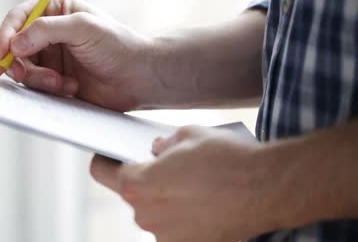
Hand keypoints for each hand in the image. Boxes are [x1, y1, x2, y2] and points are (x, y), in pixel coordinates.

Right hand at [0, 0, 154, 111]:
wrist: (140, 78)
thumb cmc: (118, 45)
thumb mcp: (83, 28)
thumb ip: (46, 30)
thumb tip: (16, 43)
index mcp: (55, 10)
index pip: (18, 18)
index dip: (6, 34)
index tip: (2, 53)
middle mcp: (49, 33)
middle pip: (15, 47)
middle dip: (20, 63)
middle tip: (26, 75)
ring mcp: (51, 58)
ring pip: (23, 70)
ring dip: (38, 79)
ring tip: (63, 83)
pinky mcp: (55, 80)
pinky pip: (36, 87)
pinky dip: (48, 90)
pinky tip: (71, 88)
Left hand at [90, 125, 269, 241]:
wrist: (266, 189)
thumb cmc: (226, 159)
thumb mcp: (188, 136)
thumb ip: (163, 144)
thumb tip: (157, 151)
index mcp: (137, 185)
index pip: (101, 172)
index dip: (105, 160)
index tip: (111, 156)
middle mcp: (145, 216)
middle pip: (132, 194)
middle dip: (145, 180)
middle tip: (168, 167)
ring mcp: (166, 236)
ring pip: (155, 212)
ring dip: (166, 200)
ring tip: (193, 185)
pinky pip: (175, 227)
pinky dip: (183, 216)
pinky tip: (203, 202)